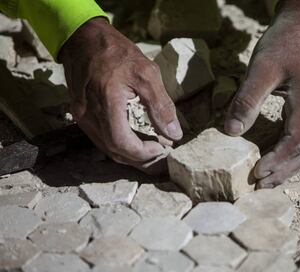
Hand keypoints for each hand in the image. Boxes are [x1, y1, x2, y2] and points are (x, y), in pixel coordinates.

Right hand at [59, 18, 181, 173]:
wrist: (85, 38)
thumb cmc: (117, 53)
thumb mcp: (147, 73)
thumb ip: (161, 106)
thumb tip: (174, 134)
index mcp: (106, 103)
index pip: (122, 144)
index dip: (144, 153)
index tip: (162, 148)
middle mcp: (88, 114)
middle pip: (114, 151)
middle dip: (139, 158)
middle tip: (160, 154)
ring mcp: (81, 115)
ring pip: (105, 147)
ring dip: (129, 154)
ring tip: (150, 149)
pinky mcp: (79, 113)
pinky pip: (99, 138)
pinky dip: (118, 144)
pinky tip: (133, 139)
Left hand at [224, 0, 299, 187]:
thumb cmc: (284, 43)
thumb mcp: (261, 69)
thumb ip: (247, 101)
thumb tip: (233, 132)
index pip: (295, 143)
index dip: (276, 161)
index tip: (256, 173)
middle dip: (284, 171)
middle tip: (261, 186)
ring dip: (291, 166)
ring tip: (270, 179)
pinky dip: (295, 153)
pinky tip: (279, 159)